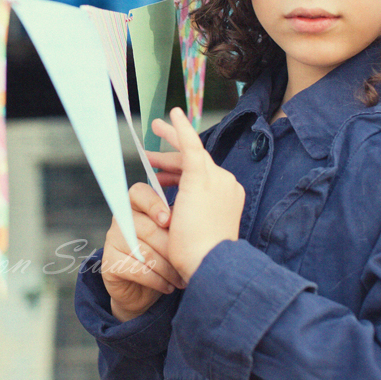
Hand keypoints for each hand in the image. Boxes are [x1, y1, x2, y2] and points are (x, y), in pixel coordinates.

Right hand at [100, 182, 185, 321]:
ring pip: (145, 253)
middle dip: (172, 249)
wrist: (142, 290)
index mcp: (136, 204)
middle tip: (188, 262)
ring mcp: (112, 239)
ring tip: (182, 279)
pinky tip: (168, 286)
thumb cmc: (163, 255)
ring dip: (168, 269)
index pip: (139, 193)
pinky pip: (138, 270)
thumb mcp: (172, 235)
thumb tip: (192, 218)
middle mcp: (121, 218)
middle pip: (148, 228)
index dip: (154, 204)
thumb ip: (176, 222)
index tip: (169, 220)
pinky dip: (157, 281)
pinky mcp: (108, 262)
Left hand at [147, 107, 245, 283]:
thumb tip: (170, 213)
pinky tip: (173, 115)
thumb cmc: (200, 258)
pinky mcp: (202, 177)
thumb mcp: (196, 233)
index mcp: (227, 197)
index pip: (203, 177)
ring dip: (171, 141)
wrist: (210, 264)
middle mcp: (226, 184)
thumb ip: (188, 217)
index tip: (165, 173)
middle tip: (153, 151)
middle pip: (197, 162)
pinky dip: (182, 129)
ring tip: (154, 130)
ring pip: (190, 153)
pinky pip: (191, 146)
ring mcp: (216, 179)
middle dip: (173, 155)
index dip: (179, 174)